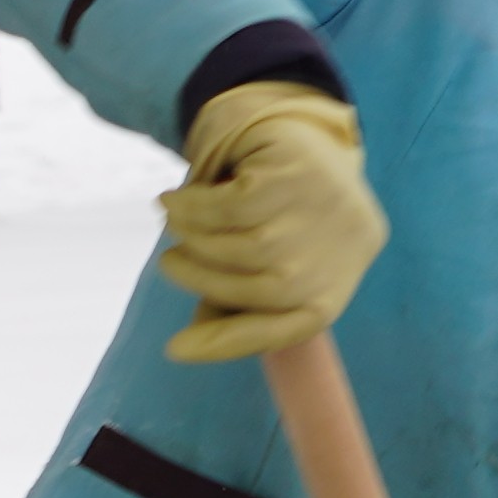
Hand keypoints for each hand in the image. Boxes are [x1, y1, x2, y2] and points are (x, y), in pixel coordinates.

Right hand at [157, 82, 383, 362]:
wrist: (312, 148)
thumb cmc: (285, 224)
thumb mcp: (266, 271)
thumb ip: (230, 309)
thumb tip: (183, 348)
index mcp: (326, 296)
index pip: (279, 332)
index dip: (224, 343)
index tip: (175, 349)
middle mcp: (328, 261)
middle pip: (247, 289)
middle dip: (196, 277)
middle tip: (169, 261)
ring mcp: (316, 217)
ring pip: (235, 246)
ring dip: (190, 237)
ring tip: (174, 225)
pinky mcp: (295, 176)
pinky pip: (226, 206)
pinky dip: (189, 205)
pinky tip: (174, 200)